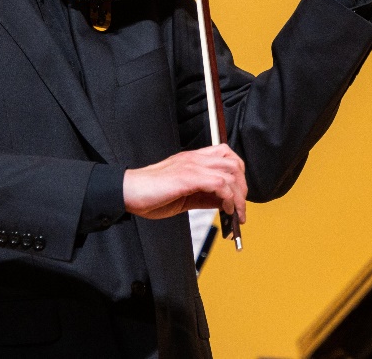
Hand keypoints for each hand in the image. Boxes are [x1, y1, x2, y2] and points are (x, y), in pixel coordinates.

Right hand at [122, 144, 246, 223]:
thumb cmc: (151, 195)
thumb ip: (205, 196)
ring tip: (236, 214)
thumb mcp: (184, 196)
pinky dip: (228, 198)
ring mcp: (191, 166)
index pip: (226, 156)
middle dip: (242, 188)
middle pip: (233, 163)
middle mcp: (194, 159)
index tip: (238, 196)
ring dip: (238, 196)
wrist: (128, 192)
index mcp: (192, 160)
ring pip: (230, 172)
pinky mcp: (187, 177)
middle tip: (240, 209)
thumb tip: (224, 203)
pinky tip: (225, 211)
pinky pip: (219, 183)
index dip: (238, 175)